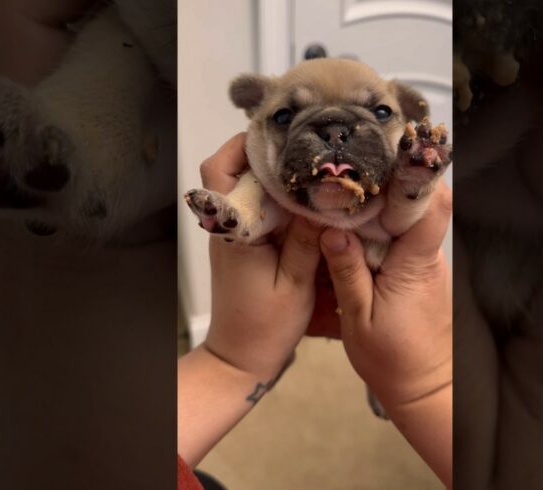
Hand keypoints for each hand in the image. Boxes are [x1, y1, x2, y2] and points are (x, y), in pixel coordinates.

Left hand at [200, 133, 322, 379]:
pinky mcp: (245, 244)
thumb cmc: (265, 327)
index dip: (243, 144)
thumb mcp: (295, 284)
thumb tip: (322, 197)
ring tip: (310, 162)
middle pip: (230, 170)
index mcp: (234, 231)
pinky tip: (308, 196)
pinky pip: (257, 207)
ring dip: (272, 172)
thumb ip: (307, 240)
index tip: (279, 132)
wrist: (241, 357)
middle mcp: (228, 226)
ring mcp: (234, 234)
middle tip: (303, 142)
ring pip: (245, 186)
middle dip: (264, 151)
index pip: (220, 171)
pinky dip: (278, 196)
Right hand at [318, 182, 452, 485]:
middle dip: (388, 182)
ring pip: (409, 218)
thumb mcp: (359, 319)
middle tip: (351, 168)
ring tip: (346, 189)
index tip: (385, 156)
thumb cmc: (393, 360)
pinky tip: (354, 224)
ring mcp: (426, 263)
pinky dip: (381, 226)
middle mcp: (427, 257)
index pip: (431, 207)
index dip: (414, 177)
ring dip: (382, 203)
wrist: (426, 388)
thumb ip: (347, 272)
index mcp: (415, 265)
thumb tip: (332, 230)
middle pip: (419, 203)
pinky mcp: (419, 271)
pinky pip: (402, 237)